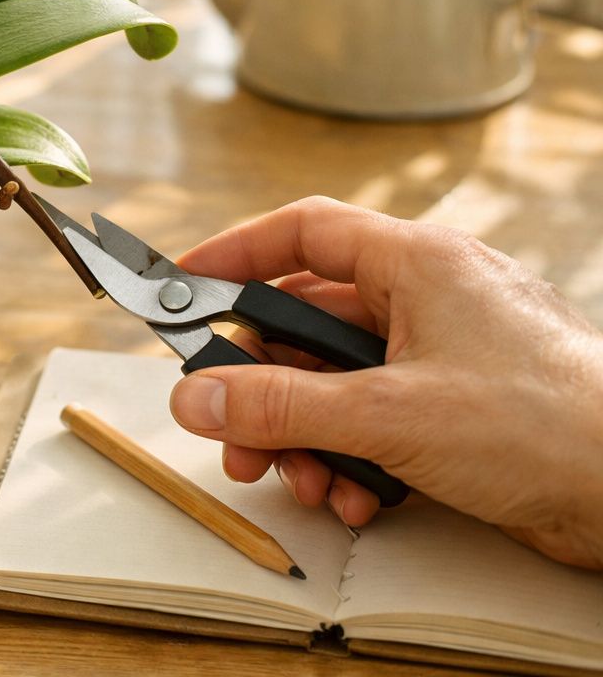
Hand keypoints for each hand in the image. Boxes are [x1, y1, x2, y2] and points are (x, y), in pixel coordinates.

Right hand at [167, 196, 602, 569]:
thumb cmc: (549, 425)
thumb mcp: (388, 414)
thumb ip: (279, 405)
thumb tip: (196, 398)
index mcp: (418, 263)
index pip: (304, 232)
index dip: (235, 253)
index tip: (182, 286)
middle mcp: (429, 300)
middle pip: (308, 324)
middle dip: (263, 385)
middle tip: (229, 427)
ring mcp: (445, 356)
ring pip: (337, 381)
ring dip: (304, 434)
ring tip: (299, 480)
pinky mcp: (459, 410)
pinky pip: (375, 420)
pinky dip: (351, 457)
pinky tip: (355, 497)